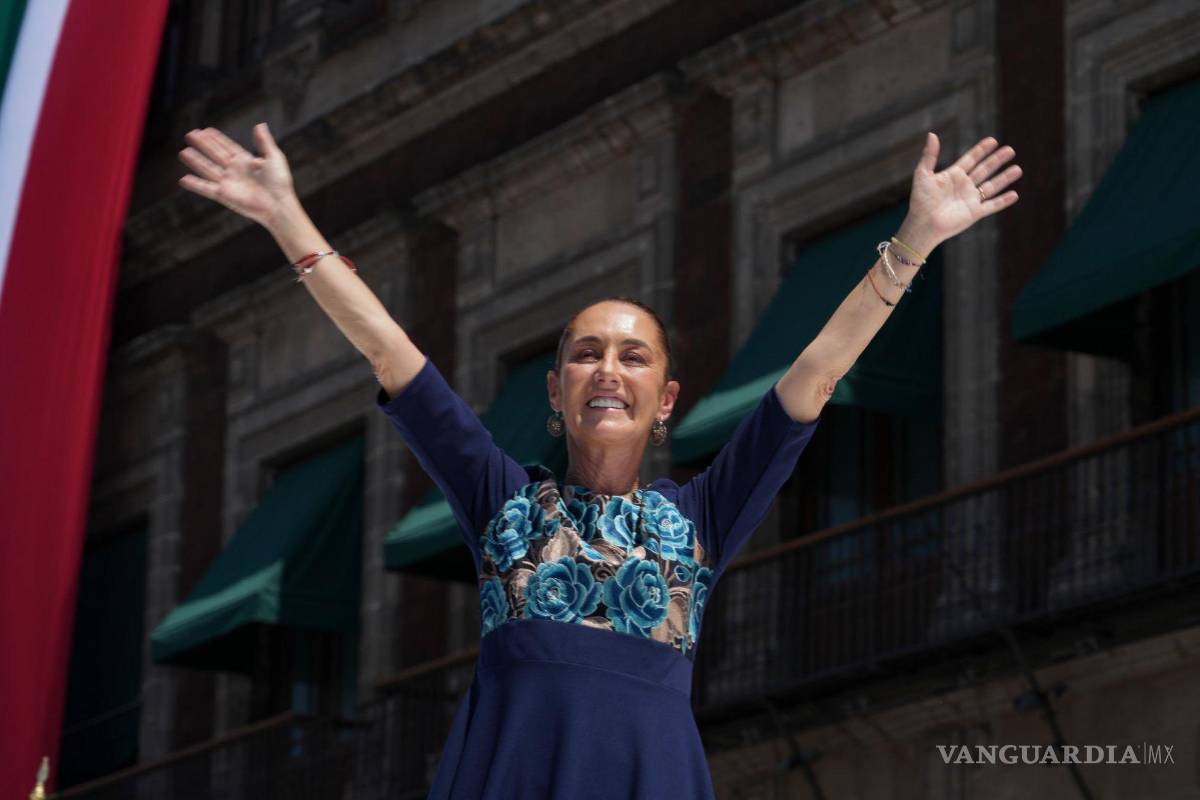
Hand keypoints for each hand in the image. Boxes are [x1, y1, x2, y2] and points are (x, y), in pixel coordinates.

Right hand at [178, 123, 295, 227]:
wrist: (278, 204)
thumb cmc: (279, 182)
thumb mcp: (273, 157)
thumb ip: (264, 142)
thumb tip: (259, 125)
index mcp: (245, 162)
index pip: (227, 147)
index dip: (216, 139)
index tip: (205, 130)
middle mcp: (234, 171)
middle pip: (215, 155)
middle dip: (203, 145)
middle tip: (190, 134)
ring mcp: (228, 183)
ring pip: (207, 169)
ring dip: (196, 160)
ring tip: (183, 152)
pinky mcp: (224, 195)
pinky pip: (206, 188)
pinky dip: (195, 184)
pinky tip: (183, 179)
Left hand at [897, 133, 1022, 255]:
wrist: (922, 224)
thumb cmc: (920, 200)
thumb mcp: (923, 175)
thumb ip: (929, 156)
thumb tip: (932, 134)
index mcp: (953, 176)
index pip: (971, 159)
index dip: (981, 150)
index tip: (993, 140)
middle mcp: (964, 186)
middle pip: (984, 170)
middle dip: (997, 160)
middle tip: (1010, 150)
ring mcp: (970, 199)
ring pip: (991, 186)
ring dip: (1005, 178)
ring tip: (1018, 169)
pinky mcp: (974, 213)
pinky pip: (992, 206)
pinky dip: (1003, 201)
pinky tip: (1015, 194)